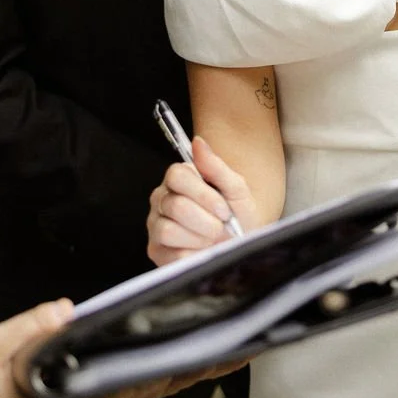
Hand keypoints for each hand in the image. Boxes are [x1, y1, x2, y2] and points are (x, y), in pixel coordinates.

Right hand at [147, 138, 258, 266]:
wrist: (242, 243)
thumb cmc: (237, 213)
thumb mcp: (236, 188)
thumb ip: (216, 166)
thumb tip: (198, 142)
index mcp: (179, 179)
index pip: (176, 175)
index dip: (203, 196)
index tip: (224, 209)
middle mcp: (162, 199)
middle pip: (176, 206)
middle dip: (207, 221)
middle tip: (222, 227)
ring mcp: (156, 225)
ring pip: (168, 230)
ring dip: (200, 238)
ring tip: (212, 239)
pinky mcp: (156, 250)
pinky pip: (170, 255)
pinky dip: (194, 255)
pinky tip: (202, 251)